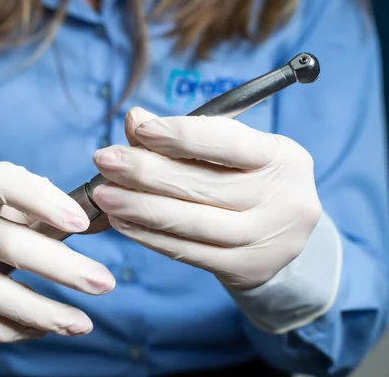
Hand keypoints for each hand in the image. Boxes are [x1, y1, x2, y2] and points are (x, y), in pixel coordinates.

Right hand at [0, 162, 115, 341]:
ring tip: (80, 323)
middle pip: (7, 244)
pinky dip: (15, 329)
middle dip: (64, 268)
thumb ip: (38, 212)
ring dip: (46, 312)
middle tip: (103, 283)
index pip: (2, 181)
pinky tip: (40, 328)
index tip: (81, 224)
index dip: (43, 200)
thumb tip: (93, 220)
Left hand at [92, 108, 321, 290]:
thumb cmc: (247, 182)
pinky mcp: (245, 269)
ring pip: (193, 222)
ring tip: (105, 194)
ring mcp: (266, 239)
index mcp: (282, 158)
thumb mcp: (229, 154)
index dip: (182, 136)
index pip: (230, 143)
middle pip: (204, 184)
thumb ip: (183, 136)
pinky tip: (122, 222)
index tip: (139, 129)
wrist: (281, 240)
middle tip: (104, 160)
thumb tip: (135, 120)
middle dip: (146, 171)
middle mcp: (283, 199)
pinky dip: (150, 236)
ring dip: (141, 207)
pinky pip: (189, 252)